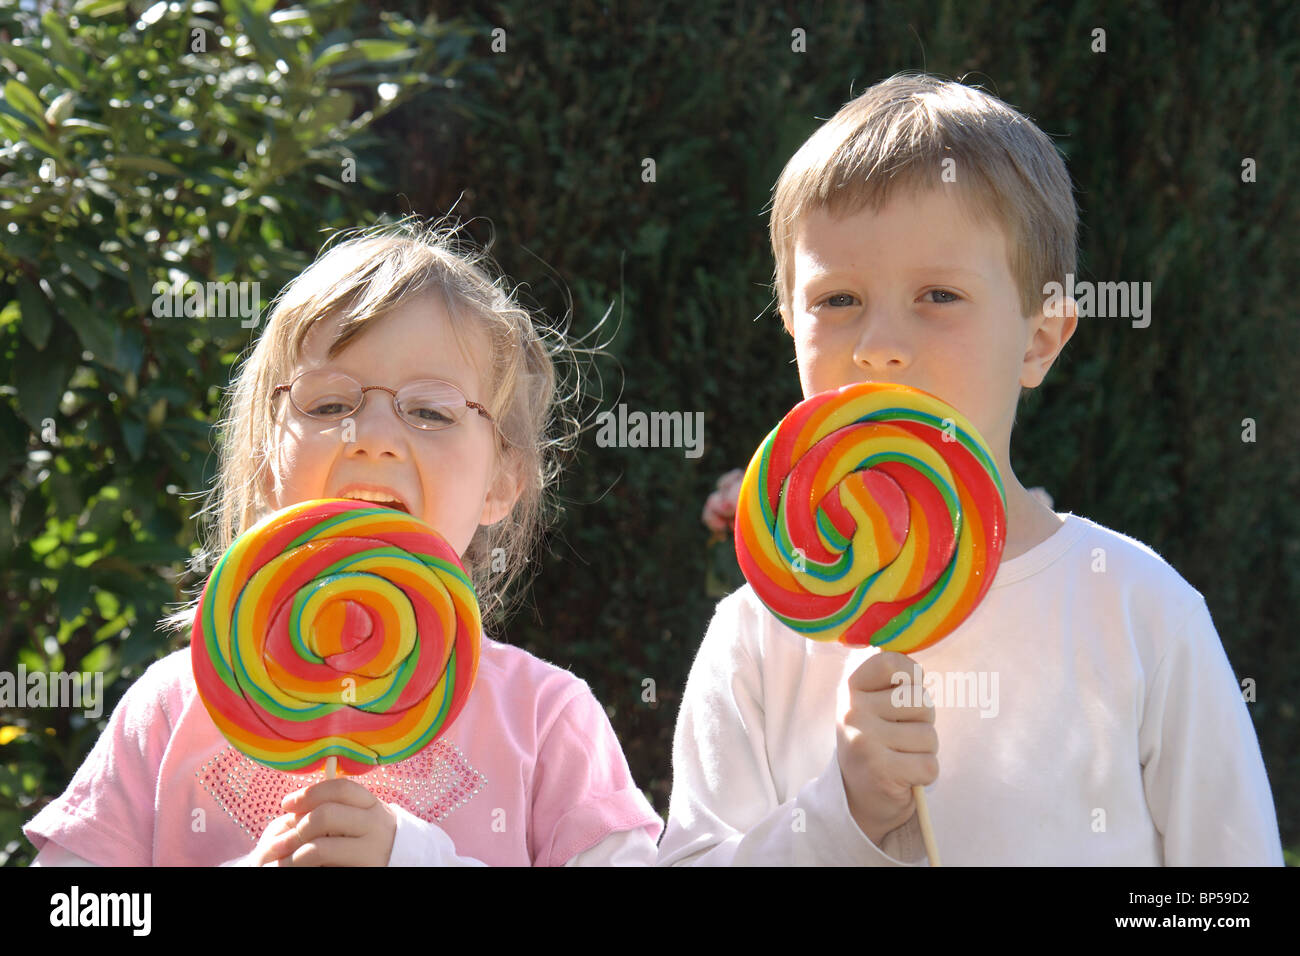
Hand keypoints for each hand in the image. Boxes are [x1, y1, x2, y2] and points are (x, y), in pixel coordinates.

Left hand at [255, 778, 397, 866]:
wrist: (402, 863)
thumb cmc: (368, 840)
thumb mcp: (360, 819)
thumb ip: (336, 810)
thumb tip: (294, 808)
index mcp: (372, 806)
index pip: (340, 789)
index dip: (309, 793)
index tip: (286, 804)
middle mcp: (375, 826)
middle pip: (326, 815)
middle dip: (298, 827)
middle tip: (279, 843)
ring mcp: (370, 852)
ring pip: (320, 848)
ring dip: (293, 856)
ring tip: (283, 863)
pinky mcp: (365, 871)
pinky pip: (326, 868)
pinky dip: (305, 868)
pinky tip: (300, 869)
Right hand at [836, 651, 938, 845]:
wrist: (857, 796)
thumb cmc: (876, 741)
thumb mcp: (872, 703)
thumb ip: (891, 681)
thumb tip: (918, 668)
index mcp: (850, 688)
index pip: (891, 662)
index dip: (911, 676)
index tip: (904, 691)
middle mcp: (852, 711)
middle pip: (921, 701)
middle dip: (923, 721)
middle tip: (901, 735)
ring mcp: (864, 741)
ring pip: (928, 736)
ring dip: (924, 750)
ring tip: (901, 756)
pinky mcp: (880, 772)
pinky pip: (929, 765)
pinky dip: (925, 774)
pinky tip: (905, 776)